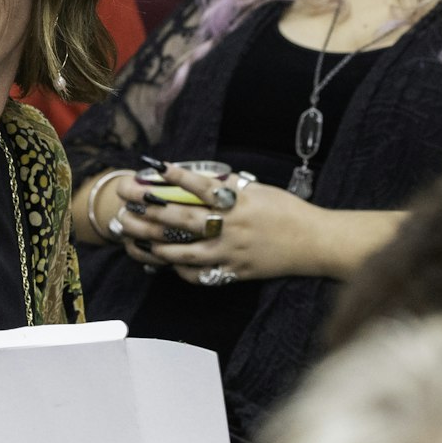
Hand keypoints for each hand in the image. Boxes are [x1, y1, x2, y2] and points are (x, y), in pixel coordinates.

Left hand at [108, 164, 321, 280]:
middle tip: (127, 205)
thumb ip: (230, 188)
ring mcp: (232, 253)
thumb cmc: (288, 212)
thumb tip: (199, 180)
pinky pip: (201, 275)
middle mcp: (232, 227)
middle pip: (183, 219)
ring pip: (185, 252)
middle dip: (150, 211)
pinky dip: (181, 270)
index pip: (202, 186)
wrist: (314, 243)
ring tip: (136, 238)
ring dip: (156, 245)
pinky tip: (166, 263)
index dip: (178, 177)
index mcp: (239, 202)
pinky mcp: (235, 273)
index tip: (156, 167)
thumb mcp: (260, 191)